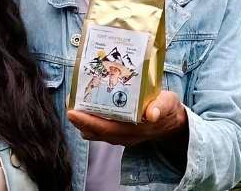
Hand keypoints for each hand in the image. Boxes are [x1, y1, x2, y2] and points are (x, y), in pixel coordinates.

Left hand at [68, 90, 187, 146]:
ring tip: (73, 106)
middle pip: (96, 132)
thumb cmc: (168, 108)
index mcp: (136, 129)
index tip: (73, 112)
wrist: (172, 121)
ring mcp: (122, 136)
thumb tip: (151, 114)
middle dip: (80, 121)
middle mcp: (126, 136)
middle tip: (68, 105)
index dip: (88, 122)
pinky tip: (85, 110)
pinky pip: (101, 131)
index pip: (107, 128)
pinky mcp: (120, 133)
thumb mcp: (168, 103)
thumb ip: (160, 106)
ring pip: (96, 133)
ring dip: (83, 122)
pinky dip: (90, 122)